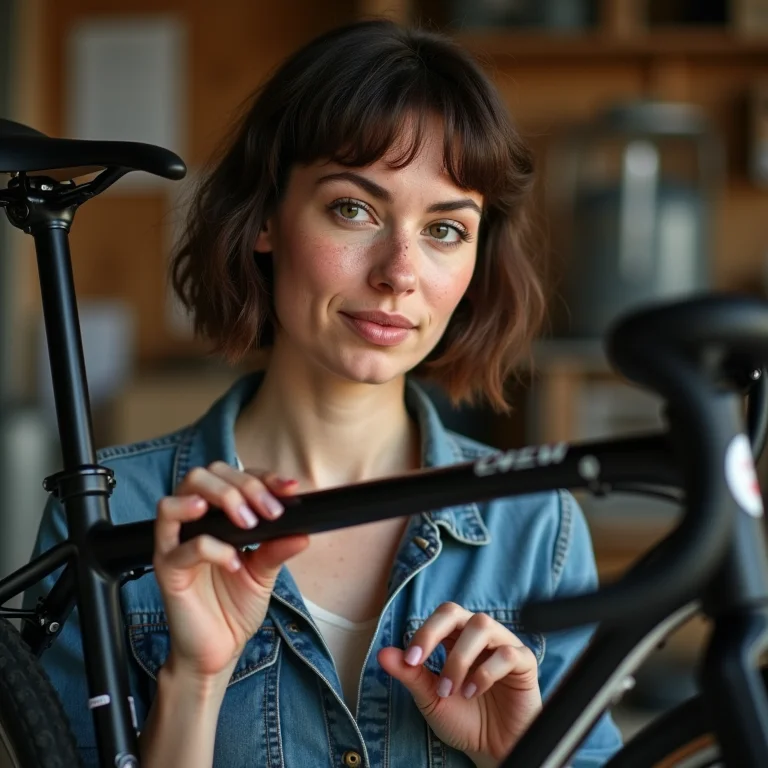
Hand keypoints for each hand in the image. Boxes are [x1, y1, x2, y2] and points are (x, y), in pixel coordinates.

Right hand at [153, 461, 308, 683]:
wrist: (218, 651)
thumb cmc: (234, 607)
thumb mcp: (264, 572)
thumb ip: (278, 547)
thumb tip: (303, 531)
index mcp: (214, 517)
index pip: (231, 475)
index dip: (261, 476)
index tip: (288, 488)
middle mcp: (190, 524)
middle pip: (201, 476)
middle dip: (240, 486)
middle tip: (268, 512)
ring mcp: (174, 545)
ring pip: (174, 499)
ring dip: (216, 501)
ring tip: (245, 523)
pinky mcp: (166, 571)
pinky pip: (183, 548)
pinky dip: (213, 549)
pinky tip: (235, 563)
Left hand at [378, 602, 541, 766]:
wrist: (492, 751)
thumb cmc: (464, 720)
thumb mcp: (431, 698)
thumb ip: (410, 675)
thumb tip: (382, 654)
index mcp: (457, 638)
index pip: (440, 617)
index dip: (423, 633)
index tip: (409, 660)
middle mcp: (480, 636)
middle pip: (457, 612)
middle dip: (433, 632)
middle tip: (419, 662)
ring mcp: (504, 645)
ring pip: (482, 626)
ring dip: (459, 658)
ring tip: (451, 689)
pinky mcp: (525, 663)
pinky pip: (507, 653)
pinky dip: (485, 672)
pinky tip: (473, 692)